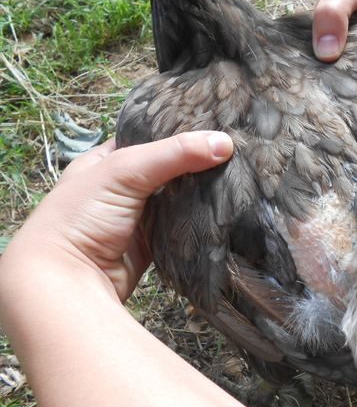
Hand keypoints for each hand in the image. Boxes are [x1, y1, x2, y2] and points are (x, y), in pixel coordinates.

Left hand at [4, 131, 232, 301]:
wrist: (69, 282)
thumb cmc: (84, 216)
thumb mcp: (125, 171)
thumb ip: (174, 154)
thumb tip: (226, 142)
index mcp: (105, 160)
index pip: (148, 137)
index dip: (179, 130)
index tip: (217, 124)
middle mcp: (121, 187)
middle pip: (168, 169)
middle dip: (197, 163)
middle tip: (235, 151)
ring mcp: (137, 217)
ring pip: (177, 198)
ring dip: (201, 193)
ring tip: (238, 175)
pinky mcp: (151, 244)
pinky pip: (180, 227)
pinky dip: (197, 221)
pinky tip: (223, 208)